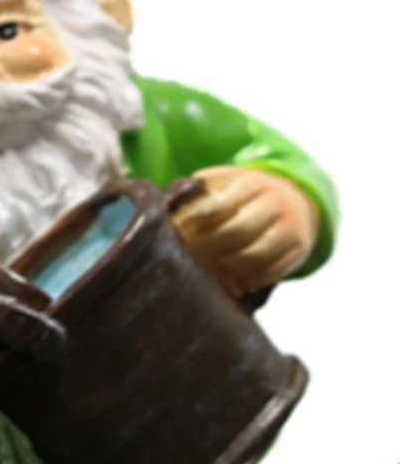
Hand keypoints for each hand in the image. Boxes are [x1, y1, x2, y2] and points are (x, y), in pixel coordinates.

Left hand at [170, 167, 318, 295]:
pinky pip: (274, 272)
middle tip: (190, 256)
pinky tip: (234, 283)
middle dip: (208, 247)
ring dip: (228, 268)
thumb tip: (164, 204)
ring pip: (256, 255)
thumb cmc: (245, 193)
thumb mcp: (226, 180)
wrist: (295, 198)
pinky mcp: (299, 250)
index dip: (193, 221)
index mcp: (253, 183)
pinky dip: (251, 280)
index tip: (176, 230)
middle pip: (237, 232)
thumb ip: (199, 189)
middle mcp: (276, 204)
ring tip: (211, 271)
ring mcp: (291, 228)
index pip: (217, 206)